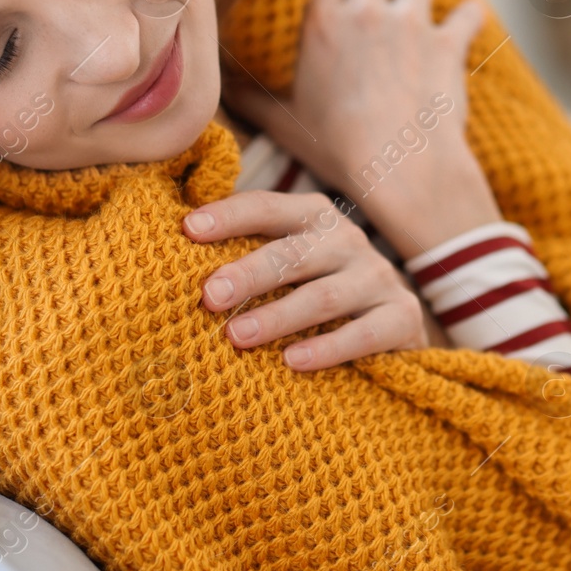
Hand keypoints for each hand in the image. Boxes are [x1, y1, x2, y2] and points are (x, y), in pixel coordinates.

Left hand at [182, 189, 429, 370]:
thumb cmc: (315, 289)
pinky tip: (292, 362)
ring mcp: (378, 278)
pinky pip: (365, 334)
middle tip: (209, 296)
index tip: (188, 229)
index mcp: (313, 217)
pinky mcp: (402, 317)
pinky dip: (328, 349)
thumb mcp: (286, 262)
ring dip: (278, 316)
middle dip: (249, 273)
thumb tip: (168, 250)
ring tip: (238, 337)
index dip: (229, 215)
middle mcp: (347, 240)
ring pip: (325, 296)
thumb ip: (244, 251)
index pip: (268, 208)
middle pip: (294, 253)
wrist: (392, 325)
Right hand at [221, 0, 500, 258]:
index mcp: (324, 24)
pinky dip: (469, 12)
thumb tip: (221, 88)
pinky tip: (470, 10)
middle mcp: (367, 13)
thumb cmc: (338, 150)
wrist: (399, 167)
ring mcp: (411, 25)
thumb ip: (251, 101)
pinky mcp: (447, 46)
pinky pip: (465, 16)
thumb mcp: (284, 124)